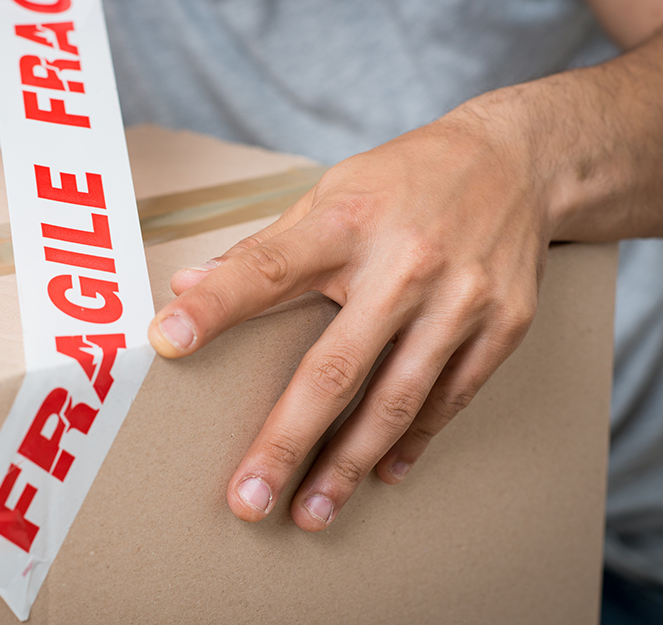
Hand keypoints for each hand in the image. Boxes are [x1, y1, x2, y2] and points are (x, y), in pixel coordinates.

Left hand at [148, 106, 554, 530]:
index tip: (166, 342)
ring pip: (396, 400)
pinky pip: (450, 399)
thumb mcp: (330, 194)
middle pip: (335, 366)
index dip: (216, 307)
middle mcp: (404, 264)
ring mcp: (459, 300)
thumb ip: (263, 249)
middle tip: (250, 498)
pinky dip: (413, 441)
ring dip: (349, 464)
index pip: (267, 269)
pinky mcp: (503, 325)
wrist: (519, 160)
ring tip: (312, 511)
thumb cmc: (405, 179)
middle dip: (288, 440)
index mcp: (346, 222)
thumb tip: (187, 285)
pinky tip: (382, 474)